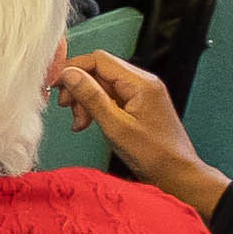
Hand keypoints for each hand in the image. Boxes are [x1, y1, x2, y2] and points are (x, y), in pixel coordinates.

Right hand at [54, 49, 217, 204]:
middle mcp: (143, 83)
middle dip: (78, 87)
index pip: (99, 60)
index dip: (73, 69)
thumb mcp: (116, 127)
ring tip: (80, 122)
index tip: (55, 83)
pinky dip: (94, 107)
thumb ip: (92, 97)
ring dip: (84, 100)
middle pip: (98, 71)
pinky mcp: (137, 105)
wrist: (177, 174)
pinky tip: (88, 123)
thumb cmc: (155, 155)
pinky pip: (109, 97)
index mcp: (141, 83)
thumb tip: (70, 75)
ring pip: (101, 84)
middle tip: (67, 107)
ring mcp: (140, 94)